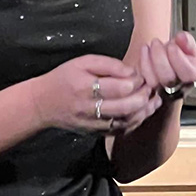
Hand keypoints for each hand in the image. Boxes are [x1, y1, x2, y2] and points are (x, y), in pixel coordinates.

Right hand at [28, 54, 161, 133]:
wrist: (43, 103)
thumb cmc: (64, 78)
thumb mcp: (82, 62)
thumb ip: (108, 64)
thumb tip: (131, 72)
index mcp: (84, 87)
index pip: (119, 87)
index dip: (135, 81)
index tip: (141, 75)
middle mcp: (89, 108)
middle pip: (126, 107)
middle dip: (143, 97)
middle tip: (150, 87)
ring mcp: (93, 123)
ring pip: (126, 121)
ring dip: (144, 111)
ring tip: (153, 99)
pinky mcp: (95, 132)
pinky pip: (120, 130)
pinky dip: (135, 122)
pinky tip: (142, 112)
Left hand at [138, 32, 195, 96]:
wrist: (166, 55)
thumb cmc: (178, 52)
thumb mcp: (186, 44)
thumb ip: (186, 41)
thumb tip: (182, 38)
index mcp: (192, 76)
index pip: (188, 74)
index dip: (178, 59)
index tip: (172, 46)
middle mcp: (178, 86)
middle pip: (168, 78)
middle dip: (160, 57)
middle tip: (156, 42)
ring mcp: (162, 89)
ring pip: (154, 81)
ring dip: (150, 59)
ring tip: (152, 44)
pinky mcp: (149, 87)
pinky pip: (144, 78)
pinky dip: (143, 61)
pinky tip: (145, 49)